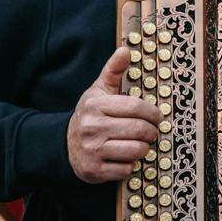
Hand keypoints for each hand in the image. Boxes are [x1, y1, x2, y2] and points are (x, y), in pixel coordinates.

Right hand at [67, 47, 158, 182]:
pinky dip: (130, 165)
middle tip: (152, 131)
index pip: (135, 107)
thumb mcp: (99, 91)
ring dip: (144, 149)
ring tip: (141, 143)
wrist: (64, 145)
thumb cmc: (90, 115)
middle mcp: (91, 128)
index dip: (152, 112)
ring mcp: (92, 151)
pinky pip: (126, 169)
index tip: (157, 116)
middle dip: (152, 132)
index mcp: (95, 106)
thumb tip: (126, 49)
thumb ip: (113, 70)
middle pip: (139, 130)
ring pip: (135, 151)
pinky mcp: (94, 171)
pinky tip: (125, 157)